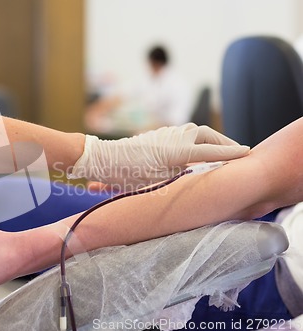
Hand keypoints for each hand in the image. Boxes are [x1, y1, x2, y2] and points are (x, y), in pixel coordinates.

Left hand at [69, 123, 248, 188]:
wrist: (99, 158)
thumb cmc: (125, 174)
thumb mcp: (156, 183)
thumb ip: (180, 176)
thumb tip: (196, 170)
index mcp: (178, 151)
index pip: (211, 152)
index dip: (230, 154)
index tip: (247, 154)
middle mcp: (174, 138)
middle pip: (205, 135)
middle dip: (222, 142)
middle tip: (236, 151)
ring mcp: (164, 135)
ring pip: (193, 132)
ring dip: (208, 139)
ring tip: (219, 150)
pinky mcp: (155, 137)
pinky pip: (181, 135)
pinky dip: (194, 140)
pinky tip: (194, 150)